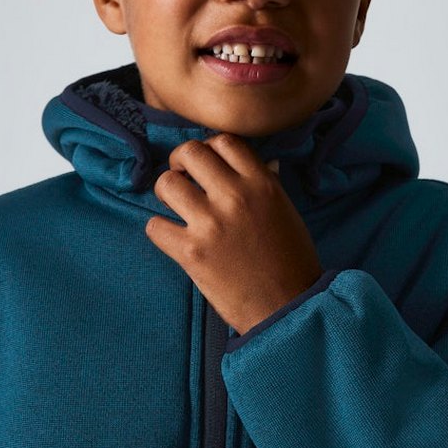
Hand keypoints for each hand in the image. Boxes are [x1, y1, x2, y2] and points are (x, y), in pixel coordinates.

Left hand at [145, 133, 323, 334]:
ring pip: (167, 183)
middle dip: (180, 162)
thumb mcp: (286, 211)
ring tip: (175, 207)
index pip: (223, 141)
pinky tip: (172, 237)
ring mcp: (211, 223)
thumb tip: (262, 163)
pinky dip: (159, 230)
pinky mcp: (191, 252)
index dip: (208, 148)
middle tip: (183, 179)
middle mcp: (235, 196)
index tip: (205, 164)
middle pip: (190, 152)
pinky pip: (155, 225)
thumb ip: (267, 184)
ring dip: (166, 193)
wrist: (287, 306)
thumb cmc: (292, 260)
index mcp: (262, 183)